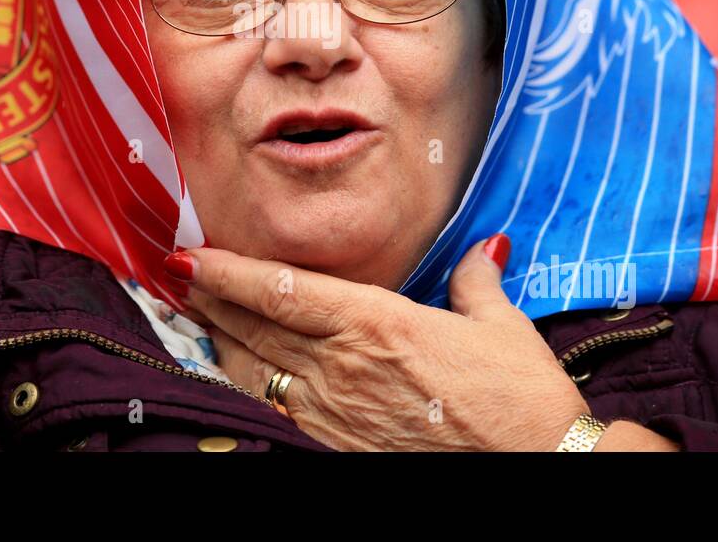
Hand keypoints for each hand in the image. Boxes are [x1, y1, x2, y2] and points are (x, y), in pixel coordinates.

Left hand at [165, 235, 598, 450]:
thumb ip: (477, 280)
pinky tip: (231, 372)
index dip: (231, 271)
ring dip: (218, 339)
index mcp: (377, 323)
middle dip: (211, 298)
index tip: (193, 253)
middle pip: (255, 326)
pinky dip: (244, 386)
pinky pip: (276, 410)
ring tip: (193, 313)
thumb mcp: (501, 326)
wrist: (540, 469)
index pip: (284, 291)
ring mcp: (336, 411)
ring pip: (254, 369)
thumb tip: (483, 247)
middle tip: (177, 274)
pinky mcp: (339, 445)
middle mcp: (344, 366)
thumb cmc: (520, 398)